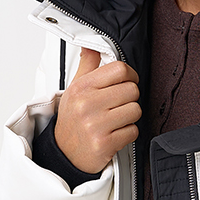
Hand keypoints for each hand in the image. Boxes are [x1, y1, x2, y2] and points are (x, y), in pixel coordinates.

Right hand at [53, 47, 140, 174]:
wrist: (63, 153)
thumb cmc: (72, 120)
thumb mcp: (74, 89)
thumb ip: (87, 66)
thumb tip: (92, 45)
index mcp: (82, 87)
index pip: (119, 69)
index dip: (130, 75)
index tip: (127, 81)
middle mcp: (87, 104)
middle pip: (132, 90)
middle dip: (130, 98)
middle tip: (118, 105)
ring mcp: (96, 125)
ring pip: (135, 110)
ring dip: (130, 117)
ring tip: (115, 120)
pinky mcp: (105, 144)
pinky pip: (133, 131)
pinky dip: (128, 133)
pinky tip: (115, 133)